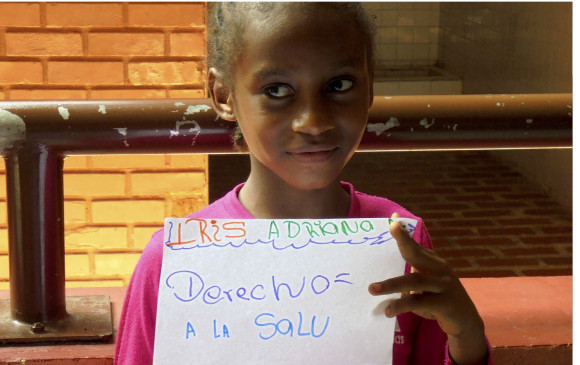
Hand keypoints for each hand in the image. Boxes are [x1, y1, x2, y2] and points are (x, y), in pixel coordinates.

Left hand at [368, 213, 487, 364]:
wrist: (466, 323)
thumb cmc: (439, 302)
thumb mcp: (426, 287)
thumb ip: (410, 278)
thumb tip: (382, 278)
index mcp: (434, 264)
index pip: (416, 246)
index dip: (404, 233)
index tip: (393, 218)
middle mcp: (440, 271)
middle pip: (418, 254)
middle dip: (403, 240)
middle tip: (391, 228)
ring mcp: (444, 286)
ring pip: (415, 280)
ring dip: (391, 285)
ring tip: (372, 289)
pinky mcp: (445, 304)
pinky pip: (419, 302)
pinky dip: (402, 305)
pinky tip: (389, 311)